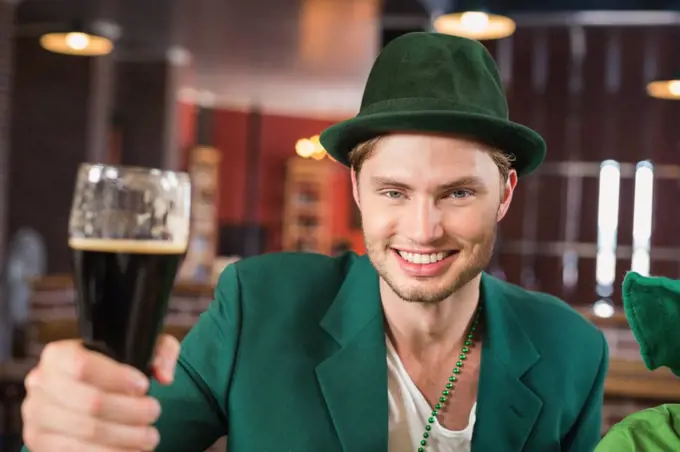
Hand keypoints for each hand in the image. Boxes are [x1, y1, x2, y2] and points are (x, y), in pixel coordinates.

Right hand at [21, 334, 179, 450]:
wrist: (86, 394)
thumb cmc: (113, 372)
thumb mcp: (139, 349)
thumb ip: (160, 352)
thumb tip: (165, 376)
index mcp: (58, 355)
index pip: (83, 366)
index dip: (118, 378)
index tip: (143, 385)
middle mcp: (40, 385)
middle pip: (90, 402)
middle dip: (131, 411)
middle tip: (153, 412)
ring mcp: (37, 418)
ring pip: (87, 432)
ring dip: (126, 437)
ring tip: (149, 436)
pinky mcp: (41, 446)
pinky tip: (132, 450)